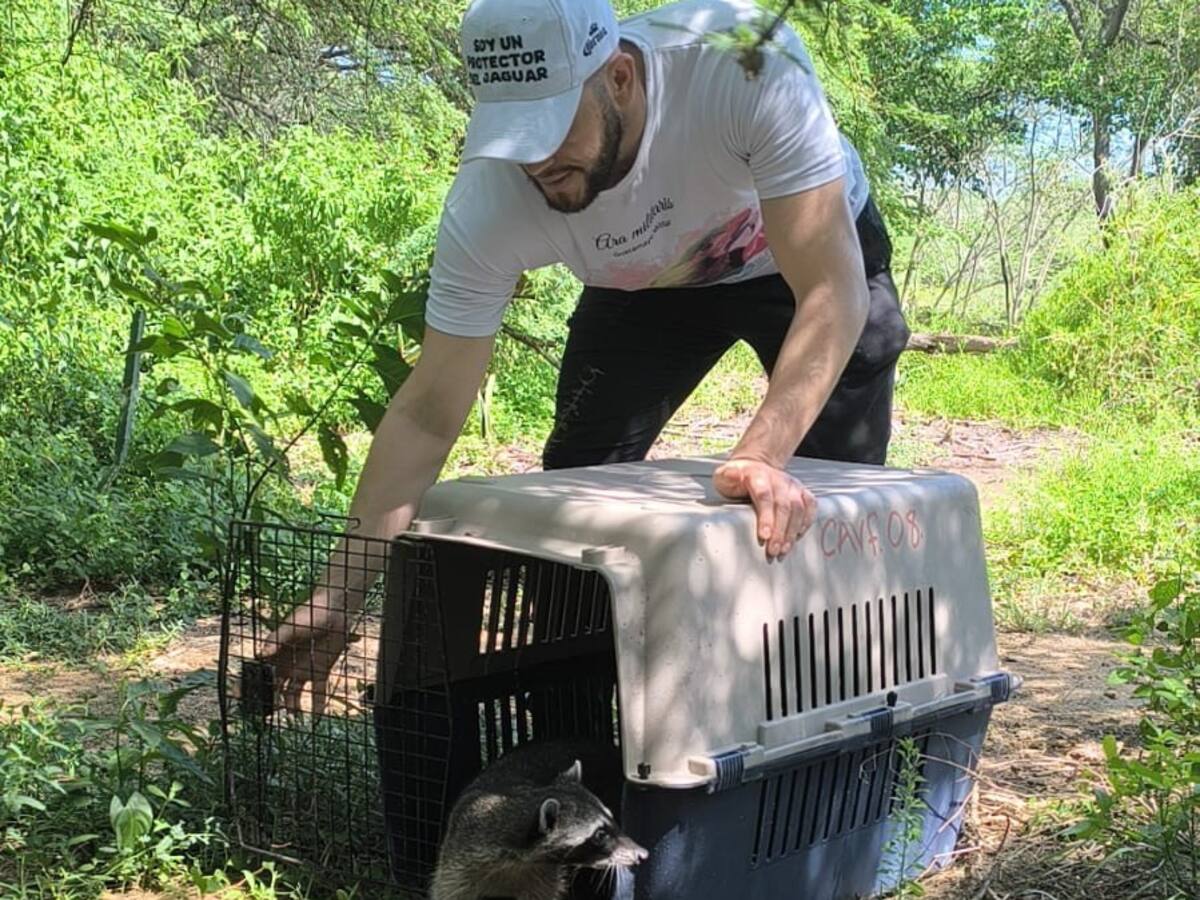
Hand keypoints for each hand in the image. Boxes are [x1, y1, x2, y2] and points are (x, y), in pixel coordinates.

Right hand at [258, 594, 350, 715]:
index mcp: (275, 654)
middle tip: (266, 718)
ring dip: (292, 708)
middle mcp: (286, 665)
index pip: (258, 673)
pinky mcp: (321, 671)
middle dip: (269, 703)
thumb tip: (261, 654)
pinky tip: (316, 718)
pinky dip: (317, 705)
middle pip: (274, 689)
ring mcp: (303, 670)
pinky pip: (318, 692)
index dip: (247, 686)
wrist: (336, 610)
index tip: (238, 698)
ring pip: (293, 695)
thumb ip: (276, 639)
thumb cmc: (310, 613)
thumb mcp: (291, 626)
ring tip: (292, 720)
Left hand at [713, 458, 816, 559]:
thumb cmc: (739, 477)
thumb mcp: (725, 475)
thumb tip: (730, 475)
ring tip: (784, 549)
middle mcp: (778, 479)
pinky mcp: (801, 490)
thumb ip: (727, 476)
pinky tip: (798, 536)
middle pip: (783, 506)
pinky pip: (810, 505)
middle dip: (779, 531)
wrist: (755, 467)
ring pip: (798, 508)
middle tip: (773, 550)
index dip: (766, 517)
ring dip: (792, 531)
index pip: (764, 496)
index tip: (764, 536)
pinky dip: (806, 521)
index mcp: (759, 475)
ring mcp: (792, 484)